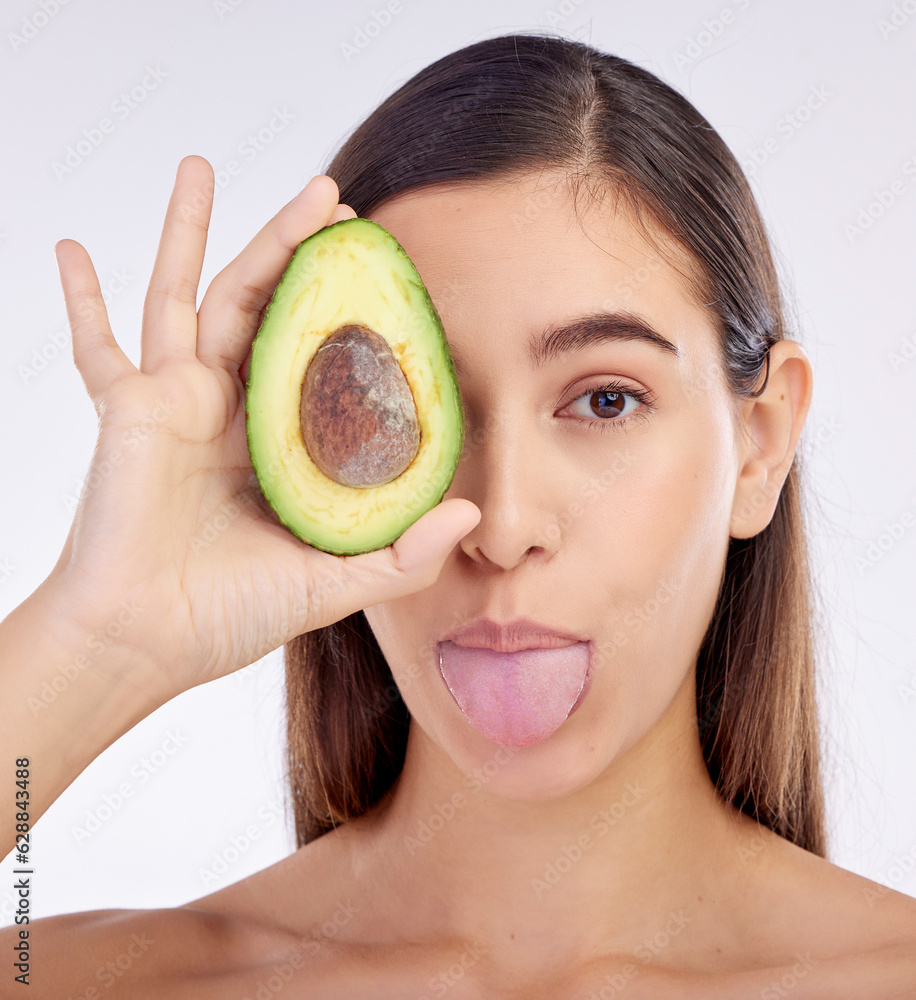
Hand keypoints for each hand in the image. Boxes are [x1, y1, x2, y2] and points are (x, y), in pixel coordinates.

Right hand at [48, 155, 479, 700]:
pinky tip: (67, 248)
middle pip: (264, 302)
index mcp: (284, 439)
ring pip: (187, 295)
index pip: (321, 351)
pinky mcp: (128, 411)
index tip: (380, 261)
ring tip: (199, 166)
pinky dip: (81, 302)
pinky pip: (97, 347)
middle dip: (291, 244)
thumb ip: (403, 556)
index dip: (349, 305)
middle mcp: (233, 408)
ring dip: (190, 230)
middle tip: (328, 193)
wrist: (144, 642)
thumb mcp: (333, 584)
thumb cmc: (230, 615)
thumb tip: (470, 514)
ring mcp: (176, 401)